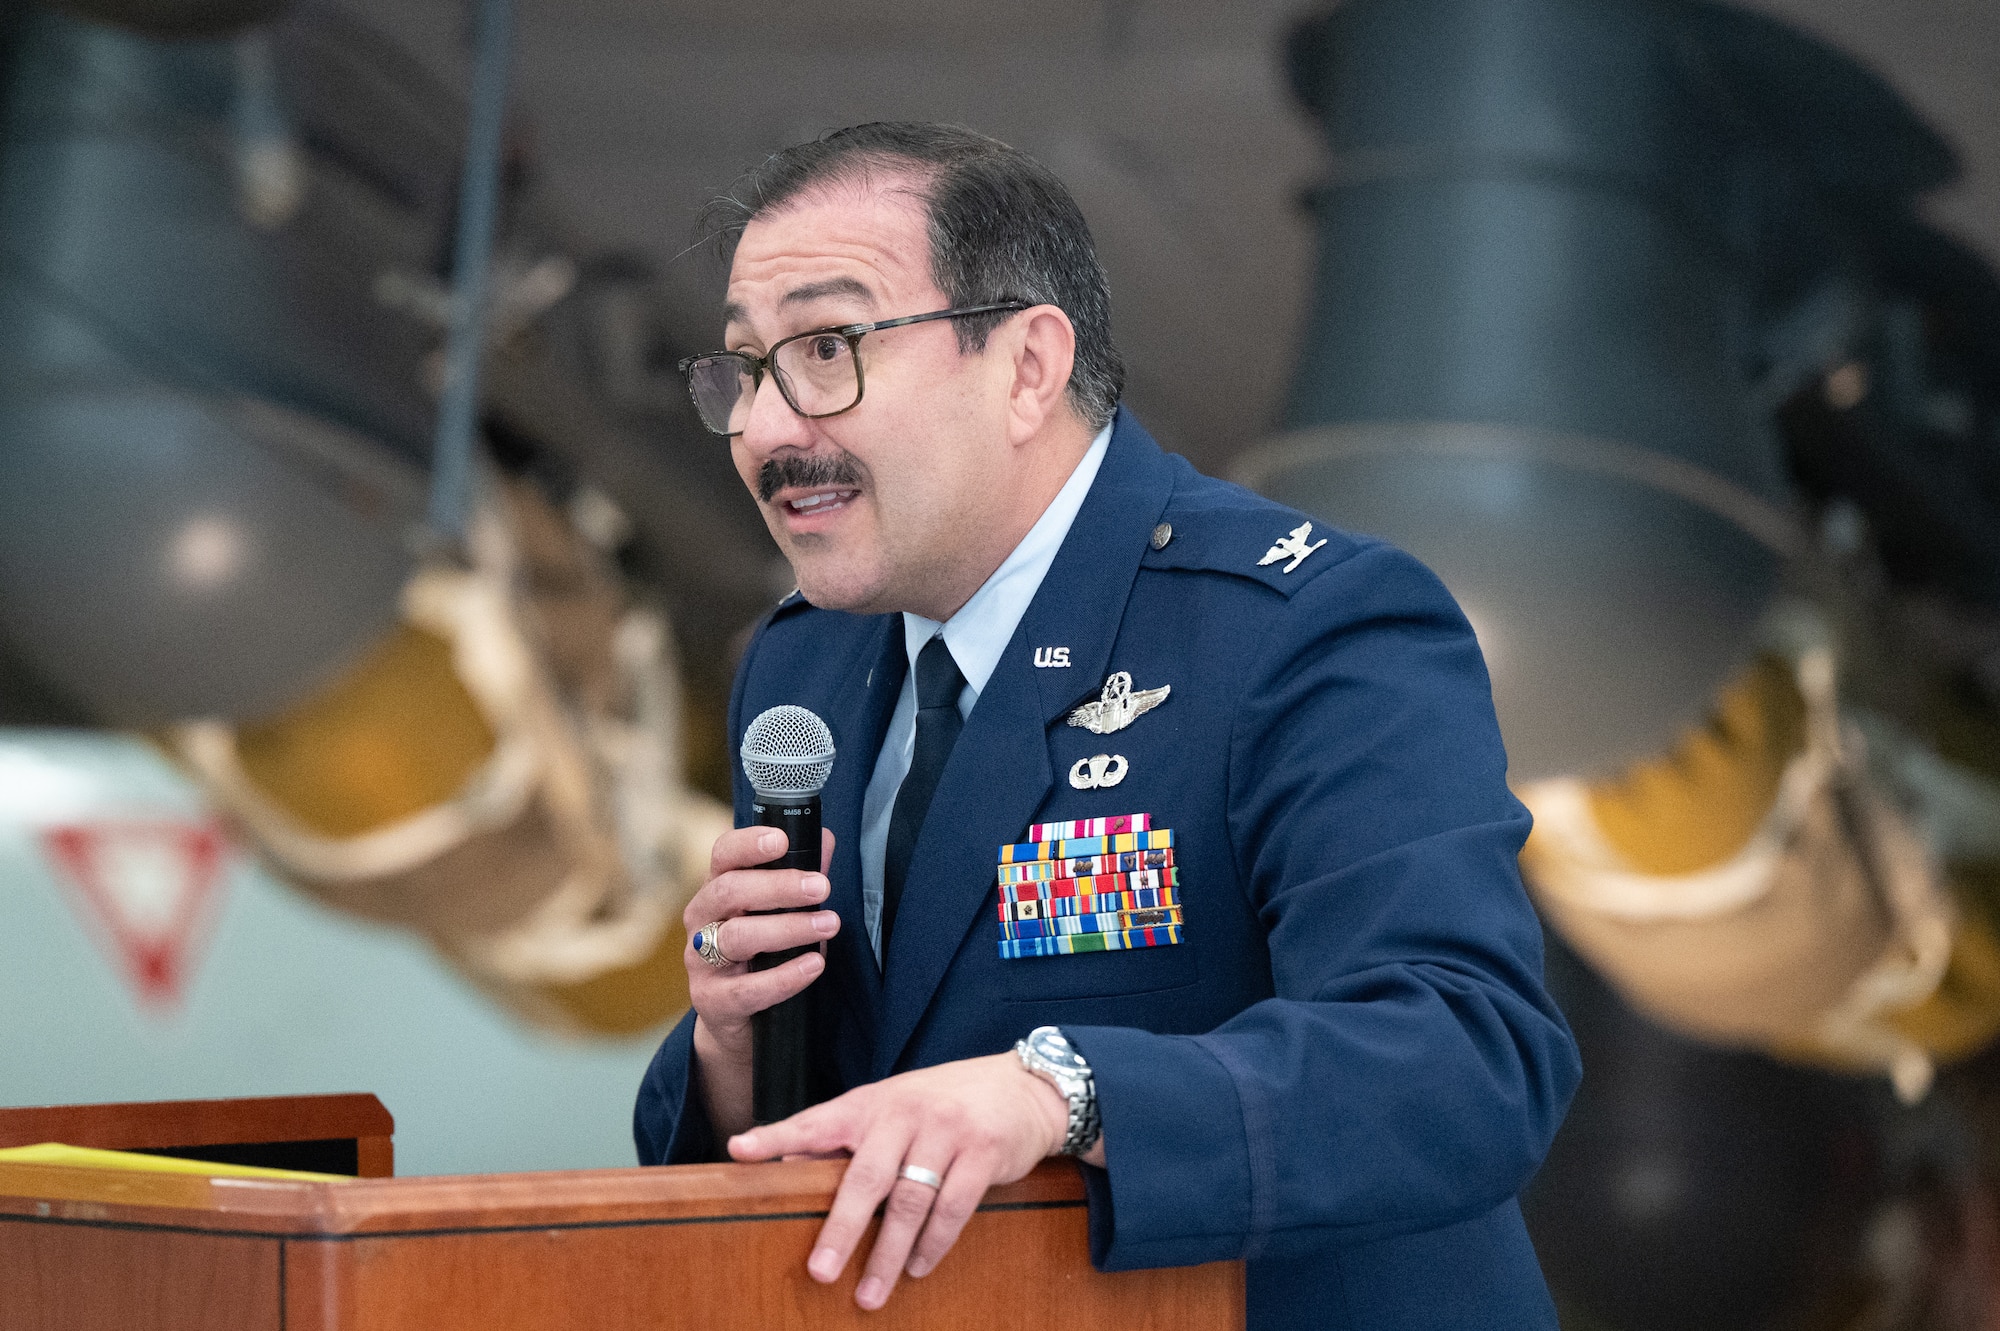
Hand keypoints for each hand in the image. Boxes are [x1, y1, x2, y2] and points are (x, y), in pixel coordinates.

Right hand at [685, 825, 838, 1137]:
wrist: (736, 1020)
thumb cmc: (759, 954)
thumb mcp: (777, 912)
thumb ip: (800, 876)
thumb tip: (824, 838)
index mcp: (717, 890)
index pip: (723, 855)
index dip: (748, 844)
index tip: (781, 840)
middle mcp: (701, 920)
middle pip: (730, 891)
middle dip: (779, 886)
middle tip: (822, 887)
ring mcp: (701, 962)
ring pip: (737, 937)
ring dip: (788, 928)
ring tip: (829, 924)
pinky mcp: (712, 1001)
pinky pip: (746, 990)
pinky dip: (784, 977)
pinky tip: (813, 965)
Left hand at [727, 1052, 1071, 1310]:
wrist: (1022, 1086)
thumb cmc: (943, 1104)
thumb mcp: (891, 1108)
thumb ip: (847, 1137)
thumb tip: (790, 1169)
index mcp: (871, 1103)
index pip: (816, 1120)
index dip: (777, 1136)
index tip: (739, 1150)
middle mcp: (905, 1112)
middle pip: (866, 1176)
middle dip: (841, 1228)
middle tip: (820, 1272)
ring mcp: (947, 1131)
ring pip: (911, 1201)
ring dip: (888, 1254)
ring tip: (869, 1293)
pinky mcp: (983, 1152)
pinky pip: (953, 1207)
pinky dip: (933, 1244)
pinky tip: (918, 1266)